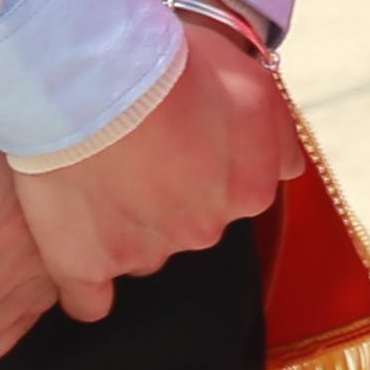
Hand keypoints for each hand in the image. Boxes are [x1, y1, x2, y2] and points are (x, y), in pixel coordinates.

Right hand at [9, 21, 294, 318]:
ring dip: (125, 226)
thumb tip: (287, 169)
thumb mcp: (254, 83)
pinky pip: (89, 300)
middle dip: (167, 196)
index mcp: (250, 189)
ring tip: (96, 180)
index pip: (234, 194)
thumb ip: (278, 136)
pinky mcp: (87, 267)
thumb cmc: (174, 69)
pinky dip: (86, 286)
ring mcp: (146, 252)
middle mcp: (206, 230)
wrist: (95, 83)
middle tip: (135, 150)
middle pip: (189, 224)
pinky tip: (82, 262)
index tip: (179, 138)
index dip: (203, 163)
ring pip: (142, 252)